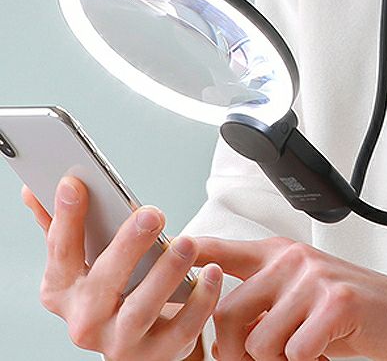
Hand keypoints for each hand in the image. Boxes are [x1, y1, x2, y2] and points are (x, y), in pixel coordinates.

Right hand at [21, 176, 222, 360]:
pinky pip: (182, 329)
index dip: (65, 218)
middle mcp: (86, 321)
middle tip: (152, 214)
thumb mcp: (83, 262)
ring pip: (141, 309)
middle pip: (103, 282)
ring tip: (187, 242)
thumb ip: (61, 225)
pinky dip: (200, 301)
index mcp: (63, 291)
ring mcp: (121, 342)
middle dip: (127, 246)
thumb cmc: (112, 290)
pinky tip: (212, 272)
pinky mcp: (157, 354)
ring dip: (166, 273)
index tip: (75, 183)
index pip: (61, 252)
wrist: (139, 342)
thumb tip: (34, 188)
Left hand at [194, 236, 386, 360]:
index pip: (224, 250)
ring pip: (260, 341)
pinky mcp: (335, 302)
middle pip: (227, 314)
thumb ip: (262, 300)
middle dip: (235, 353)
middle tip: (263, 360)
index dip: (192, 254)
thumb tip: (218, 332)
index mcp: (278, 255)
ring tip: (304, 350)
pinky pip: (294, 351)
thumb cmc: (345, 310)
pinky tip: (324, 349)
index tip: (168, 253)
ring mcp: (313, 278)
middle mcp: (291, 260)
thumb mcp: (299, 293)